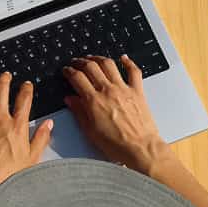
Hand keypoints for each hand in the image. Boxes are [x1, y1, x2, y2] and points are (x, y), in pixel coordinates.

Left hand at [0, 72, 54, 195]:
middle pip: (1, 91)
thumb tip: (48, 125)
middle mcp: (0, 121)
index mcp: (17, 126)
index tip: (27, 85)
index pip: (24, 99)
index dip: (26, 88)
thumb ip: (41, 138)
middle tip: (6, 75)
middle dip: (5, 79)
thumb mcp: (32, 157)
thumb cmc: (9, 175)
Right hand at [63, 54, 169, 173]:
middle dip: (81, 62)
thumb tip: (70, 100)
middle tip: (77, 62)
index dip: (69, 71)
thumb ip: (79, 112)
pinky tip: (123, 58)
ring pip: (109, 64)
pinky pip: (133, 71)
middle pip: (91, 67)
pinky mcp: (137, 91)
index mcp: (94, 101)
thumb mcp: (90, 131)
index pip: (77, 78)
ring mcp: (123, 89)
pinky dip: (128, 62)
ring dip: (99, 58)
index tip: (67, 70)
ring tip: (93, 58)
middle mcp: (108, 91)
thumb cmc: (117, 144)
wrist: (140, 148)